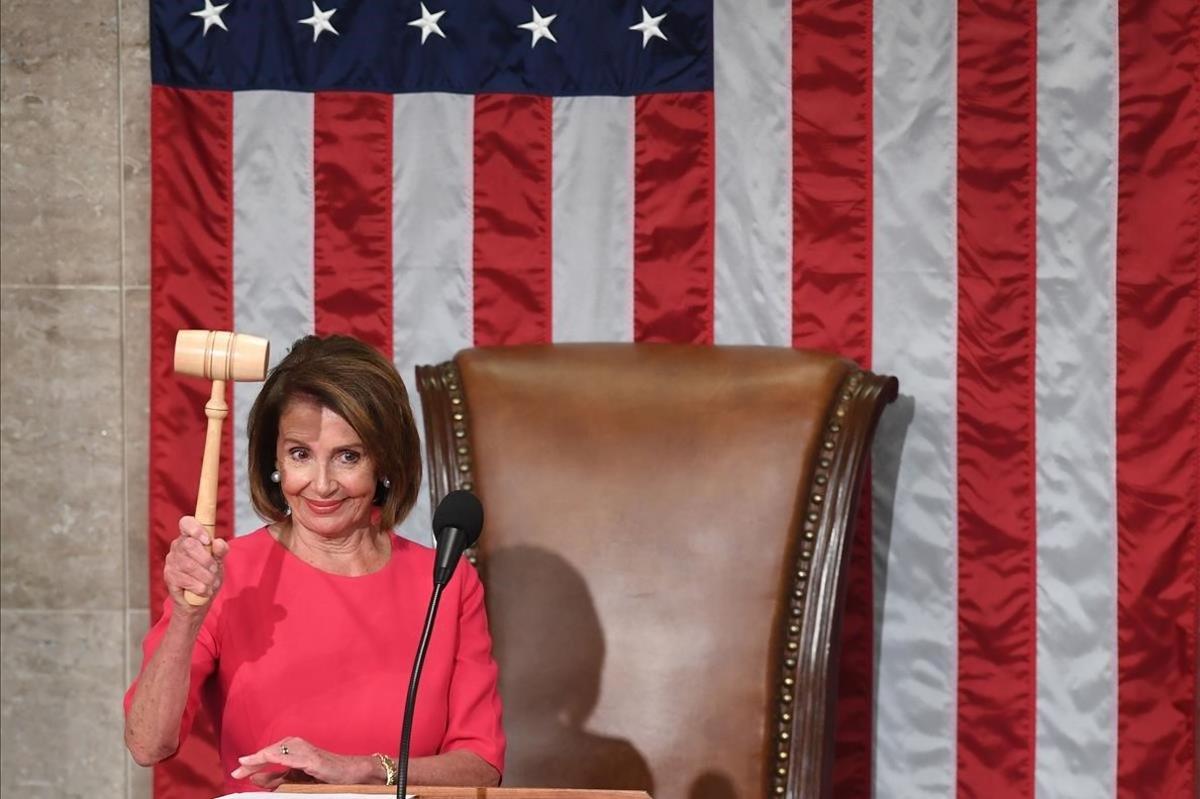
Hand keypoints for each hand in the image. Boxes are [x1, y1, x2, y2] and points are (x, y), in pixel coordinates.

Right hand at [163, 516, 228, 613]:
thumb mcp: (219, 561)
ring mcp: (171, 561)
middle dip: (206, 559)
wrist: (200, 598)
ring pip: (189, 565)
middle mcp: (177, 546)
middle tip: (214, 569)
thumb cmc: (209, 574)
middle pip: (189, 545)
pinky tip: (204, 590)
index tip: (207, 540)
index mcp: (190, 537)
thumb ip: (221, 550)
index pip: (186, 523)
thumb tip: (217, 542)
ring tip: (212, 583)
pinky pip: (185, 579)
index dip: (195, 528)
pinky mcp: (169, 577)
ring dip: (205, 576)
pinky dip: (199, 586)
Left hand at [231, 737, 377, 788]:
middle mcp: (297, 745)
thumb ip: (276, 779)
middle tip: (236, 771)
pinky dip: (276, 758)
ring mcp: (304, 750)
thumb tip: (255, 778)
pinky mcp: (312, 758)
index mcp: (292, 748)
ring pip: (276, 751)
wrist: (351, 773)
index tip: (237, 770)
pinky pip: (290, 757)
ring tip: (245, 766)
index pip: (268, 754)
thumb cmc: (325, 775)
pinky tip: (266, 760)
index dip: (252, 762)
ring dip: (260, 759)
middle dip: (252, 762)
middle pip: (269, 752)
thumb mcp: (296, 778)